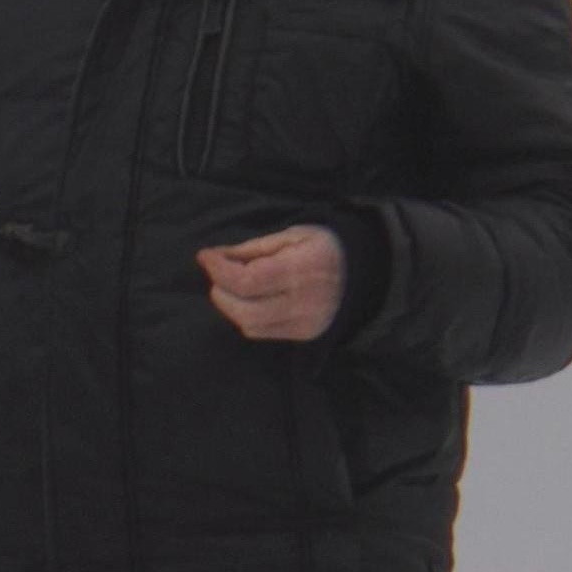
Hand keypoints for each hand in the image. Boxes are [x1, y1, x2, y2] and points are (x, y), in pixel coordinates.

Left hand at [200, 224, 345, 341]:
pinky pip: (262, 332)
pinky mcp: (304, 336)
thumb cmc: (326, 246)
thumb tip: (215, 256)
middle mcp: (304, 303)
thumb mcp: (292, 235)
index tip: (206, 256)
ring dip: (231, 306)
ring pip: (249, 326)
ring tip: (232, 285)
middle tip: (218, 273)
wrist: (366, 273)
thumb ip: (253, 249)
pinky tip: (248, 300)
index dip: (219, 270)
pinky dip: (246, 316)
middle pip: (244, 311)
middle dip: (221, 291)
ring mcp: (305, 324)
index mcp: (301, 270)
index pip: (247, 282)